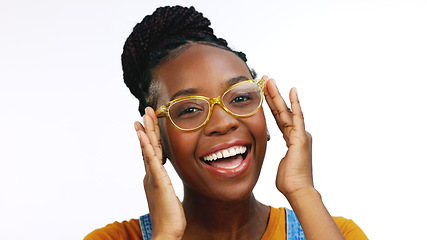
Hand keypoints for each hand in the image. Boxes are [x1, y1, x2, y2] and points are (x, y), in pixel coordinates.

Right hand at [134, 107, 185, 239]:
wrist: (167, 232)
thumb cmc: (169, 216)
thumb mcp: (168, 195)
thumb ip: (164, 186)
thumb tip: (164, 182)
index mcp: (154, 176)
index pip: (152, 151)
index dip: (149, 137)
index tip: (146, 123)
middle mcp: (151, 174)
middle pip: (148, 146)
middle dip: (146, 128)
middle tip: (144, 111)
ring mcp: (153, 177)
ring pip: (148, 149)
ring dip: (145, 131)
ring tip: (142, 116)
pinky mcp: (158, 181)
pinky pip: (151, 160)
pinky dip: (145, 146)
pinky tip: (142, 135)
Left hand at [264, 78, 313, 200]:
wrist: (297, 190)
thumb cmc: (289, 181)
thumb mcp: (281, 164)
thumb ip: (280, 158)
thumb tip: (280, 160)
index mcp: (292, 140)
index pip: (279, 118)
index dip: (271, 105)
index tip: (264, 94)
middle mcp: (298, 134)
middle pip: (282, 111)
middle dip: (273, 95)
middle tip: (265, 80)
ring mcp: (300, 134)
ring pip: (286, 110)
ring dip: (277, 95)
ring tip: (269, 81)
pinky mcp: (301, 137)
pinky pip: (297, 117)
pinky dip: (294, 103)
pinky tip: (291, 91)